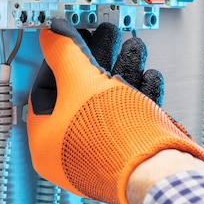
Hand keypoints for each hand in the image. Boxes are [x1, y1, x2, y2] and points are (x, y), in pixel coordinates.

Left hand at [26, 18, 203, 203]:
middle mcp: (73, 147)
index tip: (72, 40)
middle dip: (99, 57)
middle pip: (81, 90)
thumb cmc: (113, 137)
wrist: (157, 169)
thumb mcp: (81, 81)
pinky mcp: (130, 147)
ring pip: (110, 98)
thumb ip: (65, 52)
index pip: (45, 89)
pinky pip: (131, 113)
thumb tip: (52, 33)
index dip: (60, 59)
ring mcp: (103, 148)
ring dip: (124, 67)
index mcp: (48, 139)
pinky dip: (140, 91)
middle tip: (106, 35)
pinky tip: (149, 75)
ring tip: (134, 46)